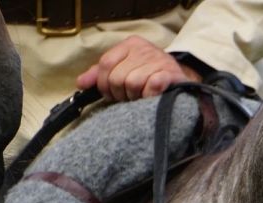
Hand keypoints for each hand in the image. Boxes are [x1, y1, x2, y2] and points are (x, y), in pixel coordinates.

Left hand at [76, 36, 201, 101]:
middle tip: (128, 98)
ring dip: (134, 97)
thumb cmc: (149, 75)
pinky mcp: (170, 74)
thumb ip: (100, 74)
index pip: (105, 64)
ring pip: (132, 83)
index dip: (103, 84)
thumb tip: (81, 83)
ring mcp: (158, 60)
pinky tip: (150, 97)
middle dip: (120, 93)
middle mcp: (144, 49)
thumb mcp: (124, 68)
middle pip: (117, 77)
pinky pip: (151, 86)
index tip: (110, 95)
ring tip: (140, 98)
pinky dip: (148, 95)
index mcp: (130, 44)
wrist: (181, 79)